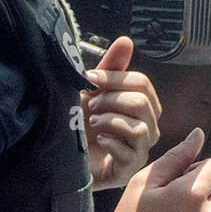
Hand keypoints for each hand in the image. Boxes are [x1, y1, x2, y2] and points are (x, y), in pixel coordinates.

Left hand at [81, 36, 160, 189]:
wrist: (62, 158)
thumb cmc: (80, 124)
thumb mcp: (93, 92)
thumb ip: (111, 68)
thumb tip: (126, 41)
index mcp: (143, 105)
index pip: (142, 83)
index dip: (115, 78)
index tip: (89, 79)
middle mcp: (148, 127)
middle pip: (142, 102)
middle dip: (111, 100)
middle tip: (90, 106)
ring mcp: (141, 150)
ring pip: (140, 127)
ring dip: (110, 120)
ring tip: (92, 123)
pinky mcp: (129, 170)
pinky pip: (130, 151)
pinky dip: (111, 141)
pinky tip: (98, 139)